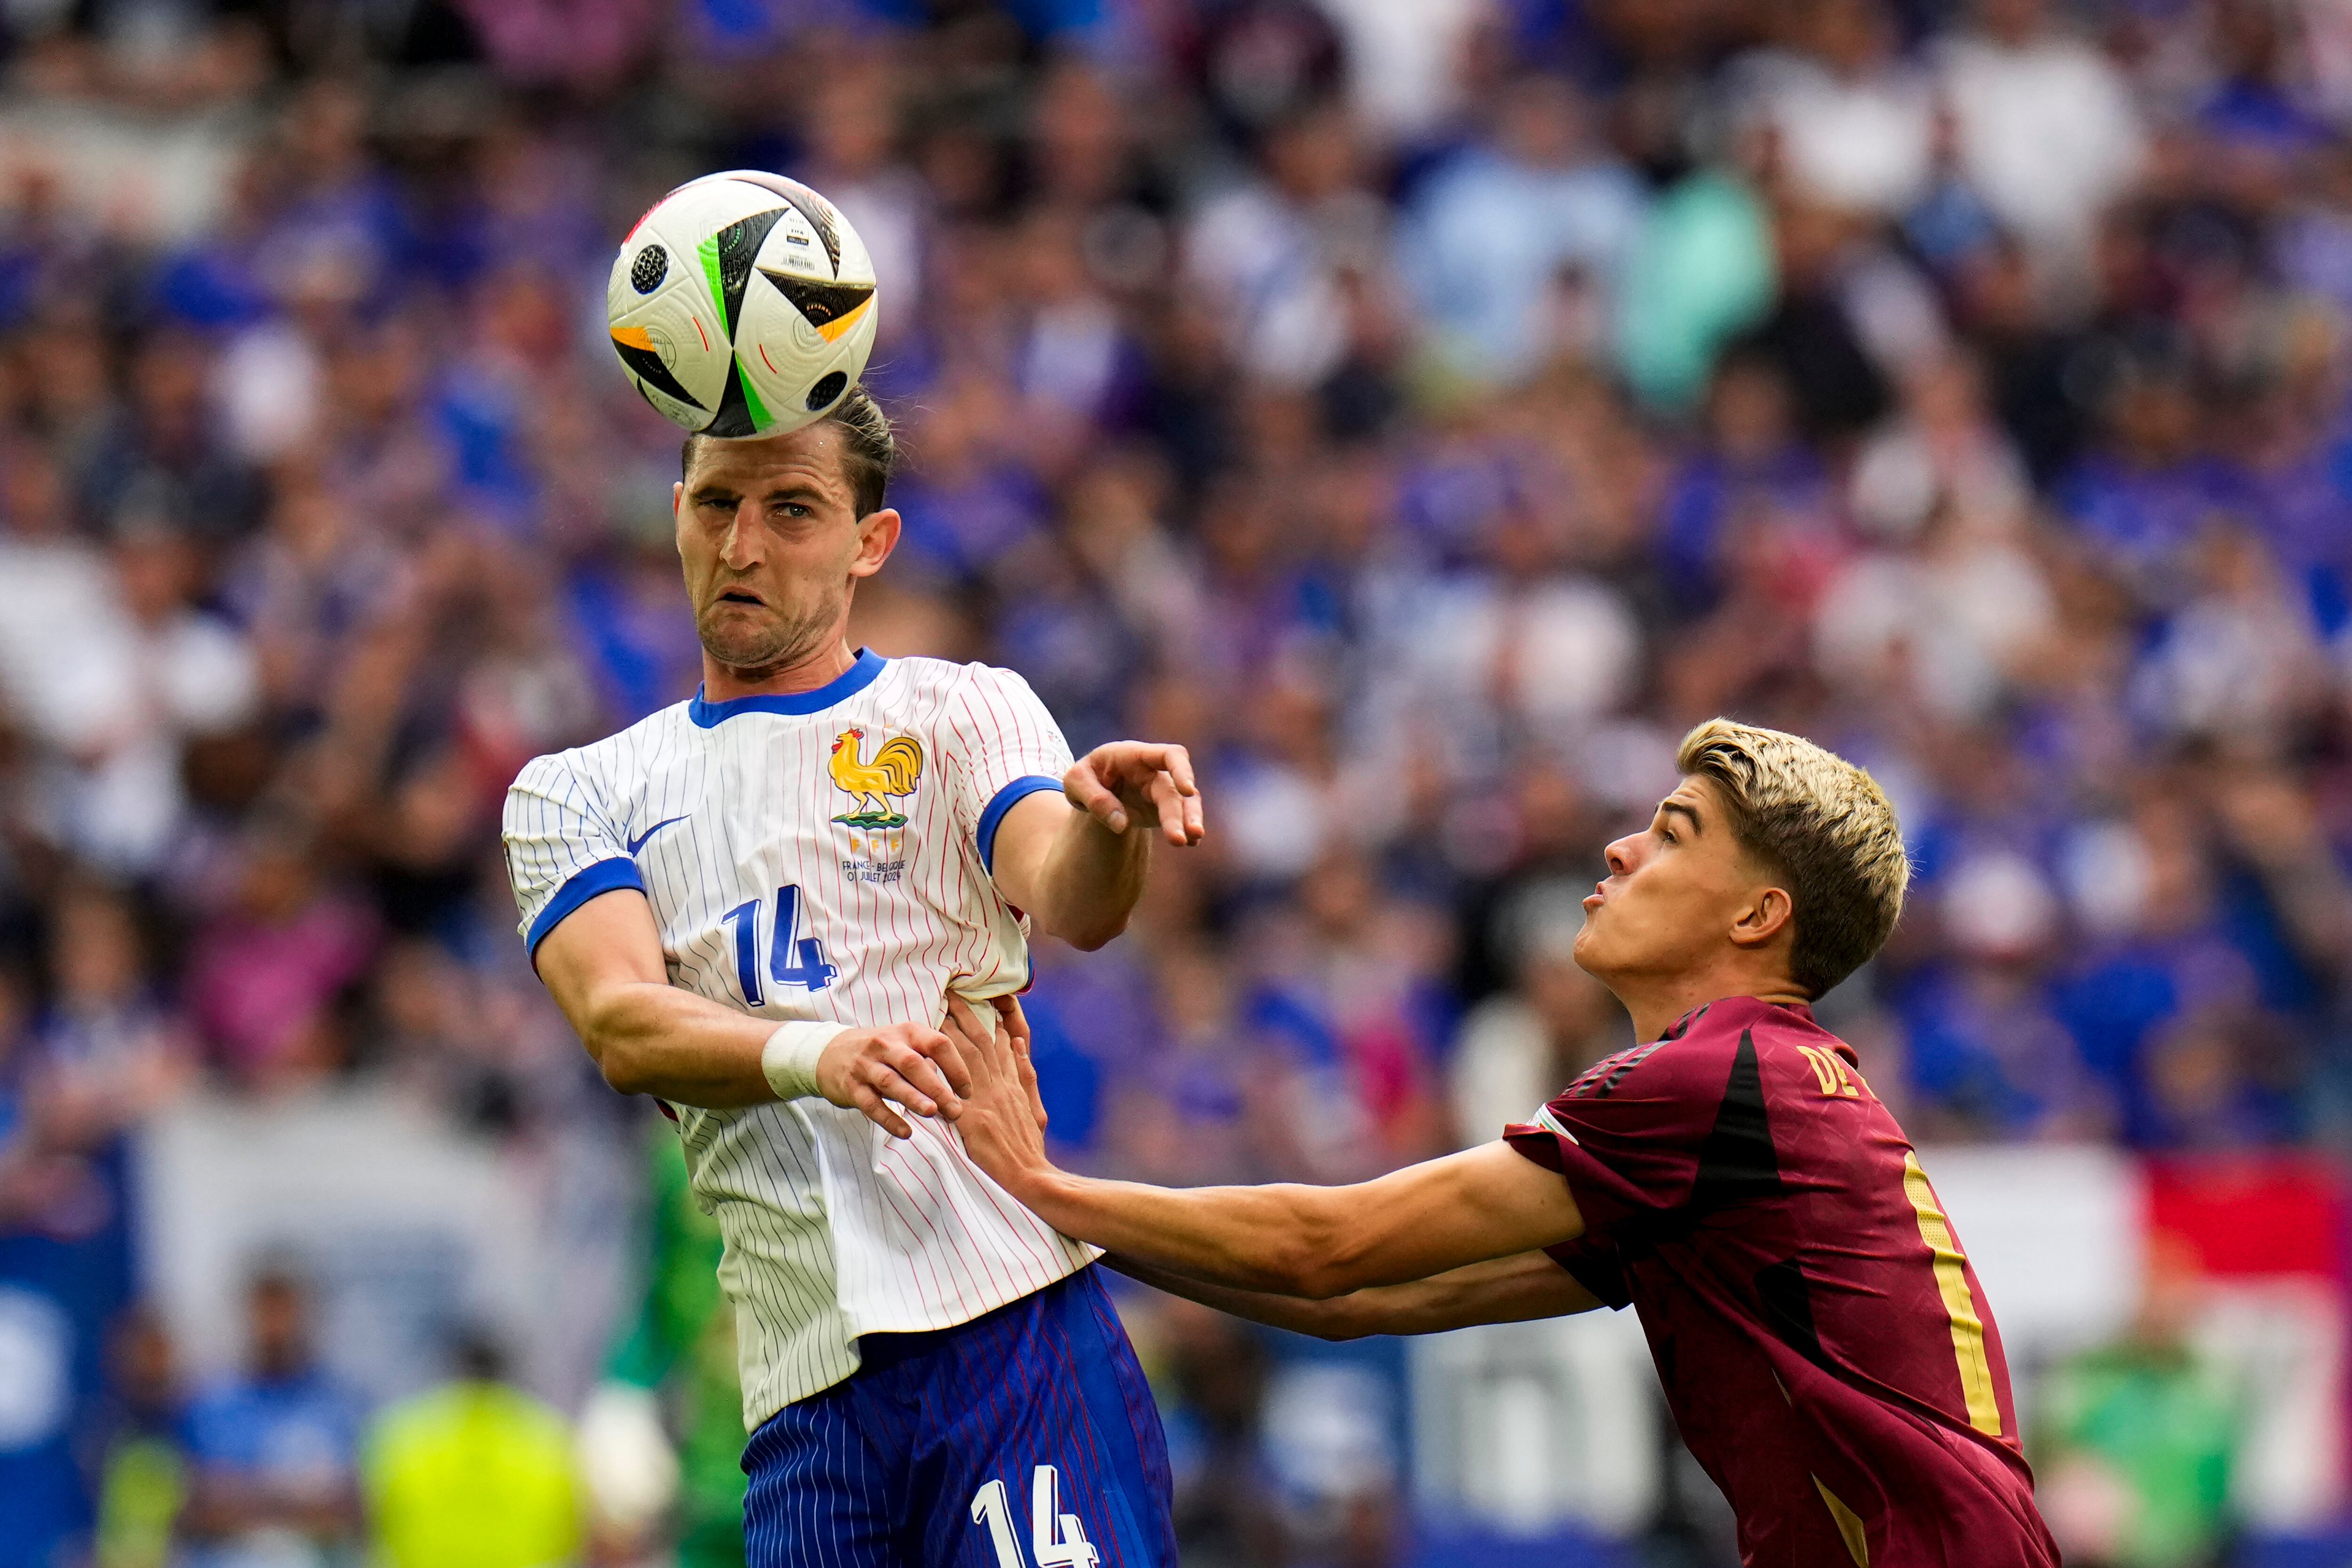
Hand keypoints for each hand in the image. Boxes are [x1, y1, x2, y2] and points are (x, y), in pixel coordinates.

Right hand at [814, 1023, 971, 1138]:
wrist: (830, 1053)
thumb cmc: (881, 1053)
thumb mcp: (905, 1045)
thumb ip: (928, 1063)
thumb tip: (954, 1090)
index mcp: (907, 1032)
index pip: (938, 1044)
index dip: (956, 1067)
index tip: (967, 1092)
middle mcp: (886, 1045)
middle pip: (914, 1064)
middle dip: (937, 1087)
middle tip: (955, 1110)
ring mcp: (866, 1065)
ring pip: (891, 1082)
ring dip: (913, 1098)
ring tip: (932, 1113)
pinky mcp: (851, 1086)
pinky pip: (871, 1104)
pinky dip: (889, 1119)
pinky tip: (906, 1132)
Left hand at [941, 994, 1053, 1194]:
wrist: (1029, 1178)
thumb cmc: (1029, 1150)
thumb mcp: (1035, 1110)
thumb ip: (1026, 1076)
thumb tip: (1020, 1045)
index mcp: (1013, 1084)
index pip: (1001, 1045)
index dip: (990, 1021)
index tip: (980, 1001)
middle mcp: (999, 1086)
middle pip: (981, 1043)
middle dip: (966, 1017)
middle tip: (951, 994)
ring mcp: (985, 1100)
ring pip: (967, 1056)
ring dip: (953, 1031)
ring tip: (939, 1010)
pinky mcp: (971, 1118)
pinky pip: (952, 1087)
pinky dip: (943, 1068)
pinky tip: (929, 1052)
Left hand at [1063, 741, 1204, 847]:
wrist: (1093, 787)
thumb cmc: (1086, 777)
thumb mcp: (1075, 783)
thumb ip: (1094, 799)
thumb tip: (1120, 823)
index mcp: (1135, 755)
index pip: (1169, 755)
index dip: (1182, 770)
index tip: (1187, 791)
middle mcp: (1155, 771)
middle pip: (1174, 790)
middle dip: (1178, 814)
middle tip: (1178, 840)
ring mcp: (1162, 790)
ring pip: (1185, 804)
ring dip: (1191, 821)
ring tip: (1192, 841)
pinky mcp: (1163, 809)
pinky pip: (1180, 818)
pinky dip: (1186, 830)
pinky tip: (1191, 844)